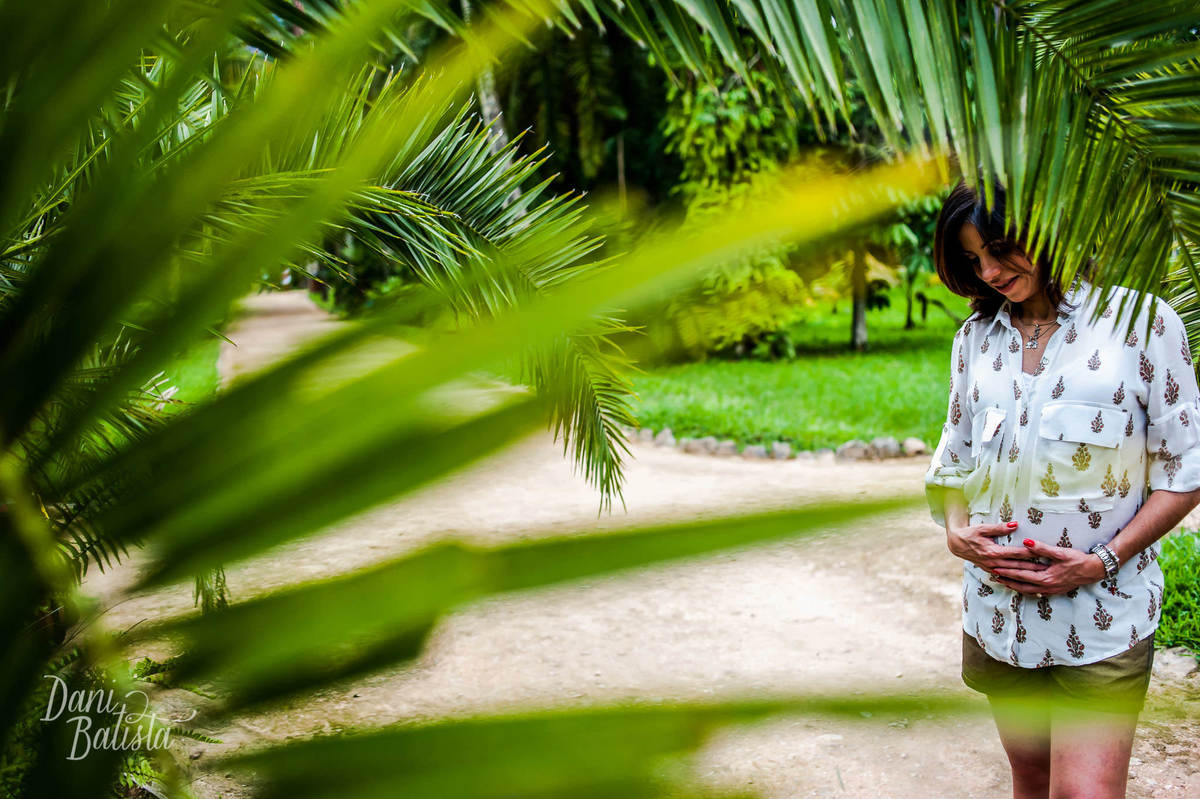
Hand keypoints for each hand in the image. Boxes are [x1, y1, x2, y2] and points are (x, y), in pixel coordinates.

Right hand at [946, 521, 1047, 573]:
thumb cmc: (970, 534)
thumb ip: (999, 528)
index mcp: (993, 552)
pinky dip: (1015, 579)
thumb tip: (1015, 525)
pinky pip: (1005, 577)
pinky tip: (1024, 581)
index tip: (1042, 554)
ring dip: (1026, 575)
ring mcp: (991, 568)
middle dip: (1033, 568)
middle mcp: (993, 562)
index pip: (1016, 553)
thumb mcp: (983, 528)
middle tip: (1048, 569)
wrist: (956, 544)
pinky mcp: (989, 570)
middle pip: (1017, 566)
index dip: (1030, 554)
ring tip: (1040, 576)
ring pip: (1012, 573)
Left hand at [990, 538, 1106, 594]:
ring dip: (1014, 586)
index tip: (995, 567)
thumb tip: (1025, 542)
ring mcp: (1051, 590)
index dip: (1007, 571)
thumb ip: (1041, 548)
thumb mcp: (1060, 552)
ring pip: (1027, 590)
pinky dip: (1025, 589)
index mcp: (1046, 578)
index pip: (1021, 574)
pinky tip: (1020, 587)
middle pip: (1021, 585)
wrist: (1094, 570)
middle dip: (1007, 580)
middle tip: (993, 575)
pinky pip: (1035, 592)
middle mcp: (1046, 587)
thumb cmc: (1078, 560)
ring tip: (1002, 581)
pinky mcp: (1054, 590)